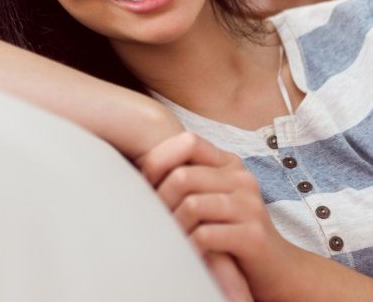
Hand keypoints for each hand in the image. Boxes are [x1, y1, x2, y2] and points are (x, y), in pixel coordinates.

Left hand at [136, 132, 299, 301]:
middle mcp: (242, 179)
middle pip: (182, 176)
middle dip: (161, 200)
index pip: (188, 141)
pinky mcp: (253, 236)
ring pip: (191, 205)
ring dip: (174, 225)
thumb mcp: (208, 196)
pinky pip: (204, 234)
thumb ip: (183, 177)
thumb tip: (134, 164)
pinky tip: (188, 251)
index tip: (147, 184)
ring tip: (173, 236)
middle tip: (157, 219)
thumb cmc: (229, 230)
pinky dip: (188, 245)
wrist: (277, 269)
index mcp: (229, 163)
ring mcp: (251, 206)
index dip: (159, 160)